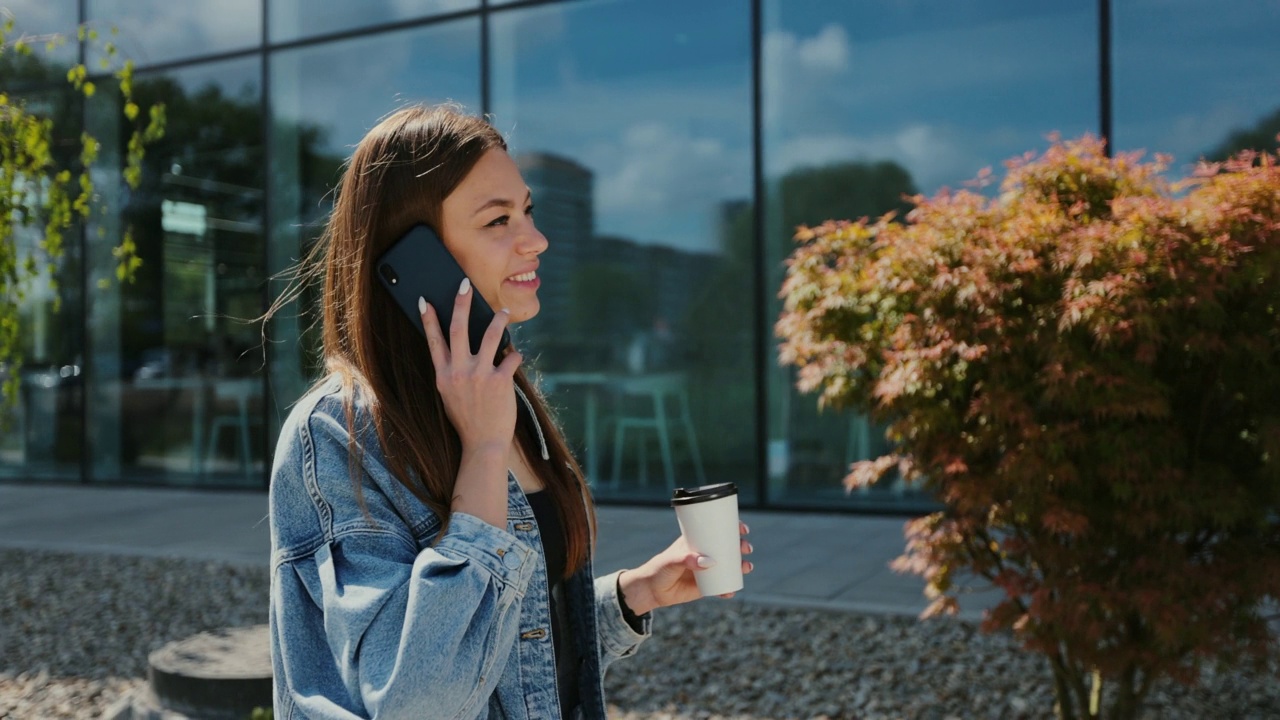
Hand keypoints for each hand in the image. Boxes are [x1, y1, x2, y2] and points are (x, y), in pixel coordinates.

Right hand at [420, 278, 522, 451]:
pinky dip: (515, 355)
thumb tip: (459, 351)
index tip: (424, 301)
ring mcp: (480, 375)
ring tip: (503, 311)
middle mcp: (459, 372)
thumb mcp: (449, 395)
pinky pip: (511, 358)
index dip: (428, 319)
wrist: (482, 444)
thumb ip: (452, 372)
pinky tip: (516, 356)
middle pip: (459, 328)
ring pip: (491, 336)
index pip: (434, 341)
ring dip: (498, 320)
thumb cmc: (467, 419)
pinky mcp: (500, 381)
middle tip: (465, 284)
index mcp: (443, 375)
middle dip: (462, 303)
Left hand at [617, 522, 753, 616]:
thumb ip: (687, 559)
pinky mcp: (706, 586)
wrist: (652, 591)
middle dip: (741, 546)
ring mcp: (707, 570)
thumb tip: (709, 561)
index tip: (742, 529)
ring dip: (741, 566)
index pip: (717, 530)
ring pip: (730, 566)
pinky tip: (731, 591)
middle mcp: (705, 554)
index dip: (733, 527)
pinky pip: (722, 587)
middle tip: (746, 548)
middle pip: (729, 547)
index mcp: (697, 541)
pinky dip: (729, 589)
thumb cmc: (659, 569)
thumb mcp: (671, 561)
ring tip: (746, 568)